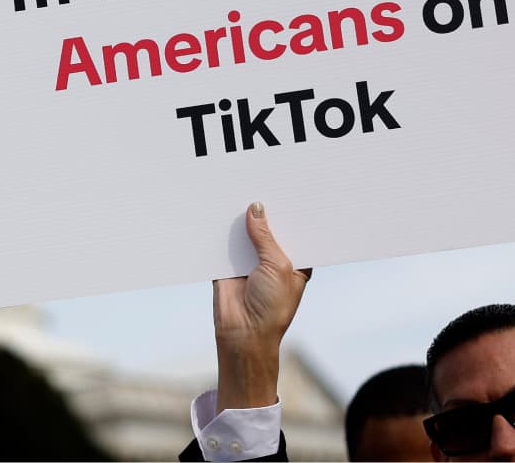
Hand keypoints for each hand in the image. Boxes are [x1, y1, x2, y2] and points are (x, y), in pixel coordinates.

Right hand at [211, 201, 311, 410]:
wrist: (243, 333)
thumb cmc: (272, 307)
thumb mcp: (277, 266)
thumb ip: (265, 236)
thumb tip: (256, 207)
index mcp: (295, 262)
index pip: (295, 232)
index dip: (292, 213)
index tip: (290, 187)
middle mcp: (272, 260)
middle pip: (268, 229)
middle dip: (264, 212)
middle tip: (261, 180)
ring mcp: (248, 262)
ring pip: (244, 234)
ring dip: (240, 219)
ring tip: (238, 187)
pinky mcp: (225, 265)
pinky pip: (222, 243)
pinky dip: (219, 230)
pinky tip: (218, 208)